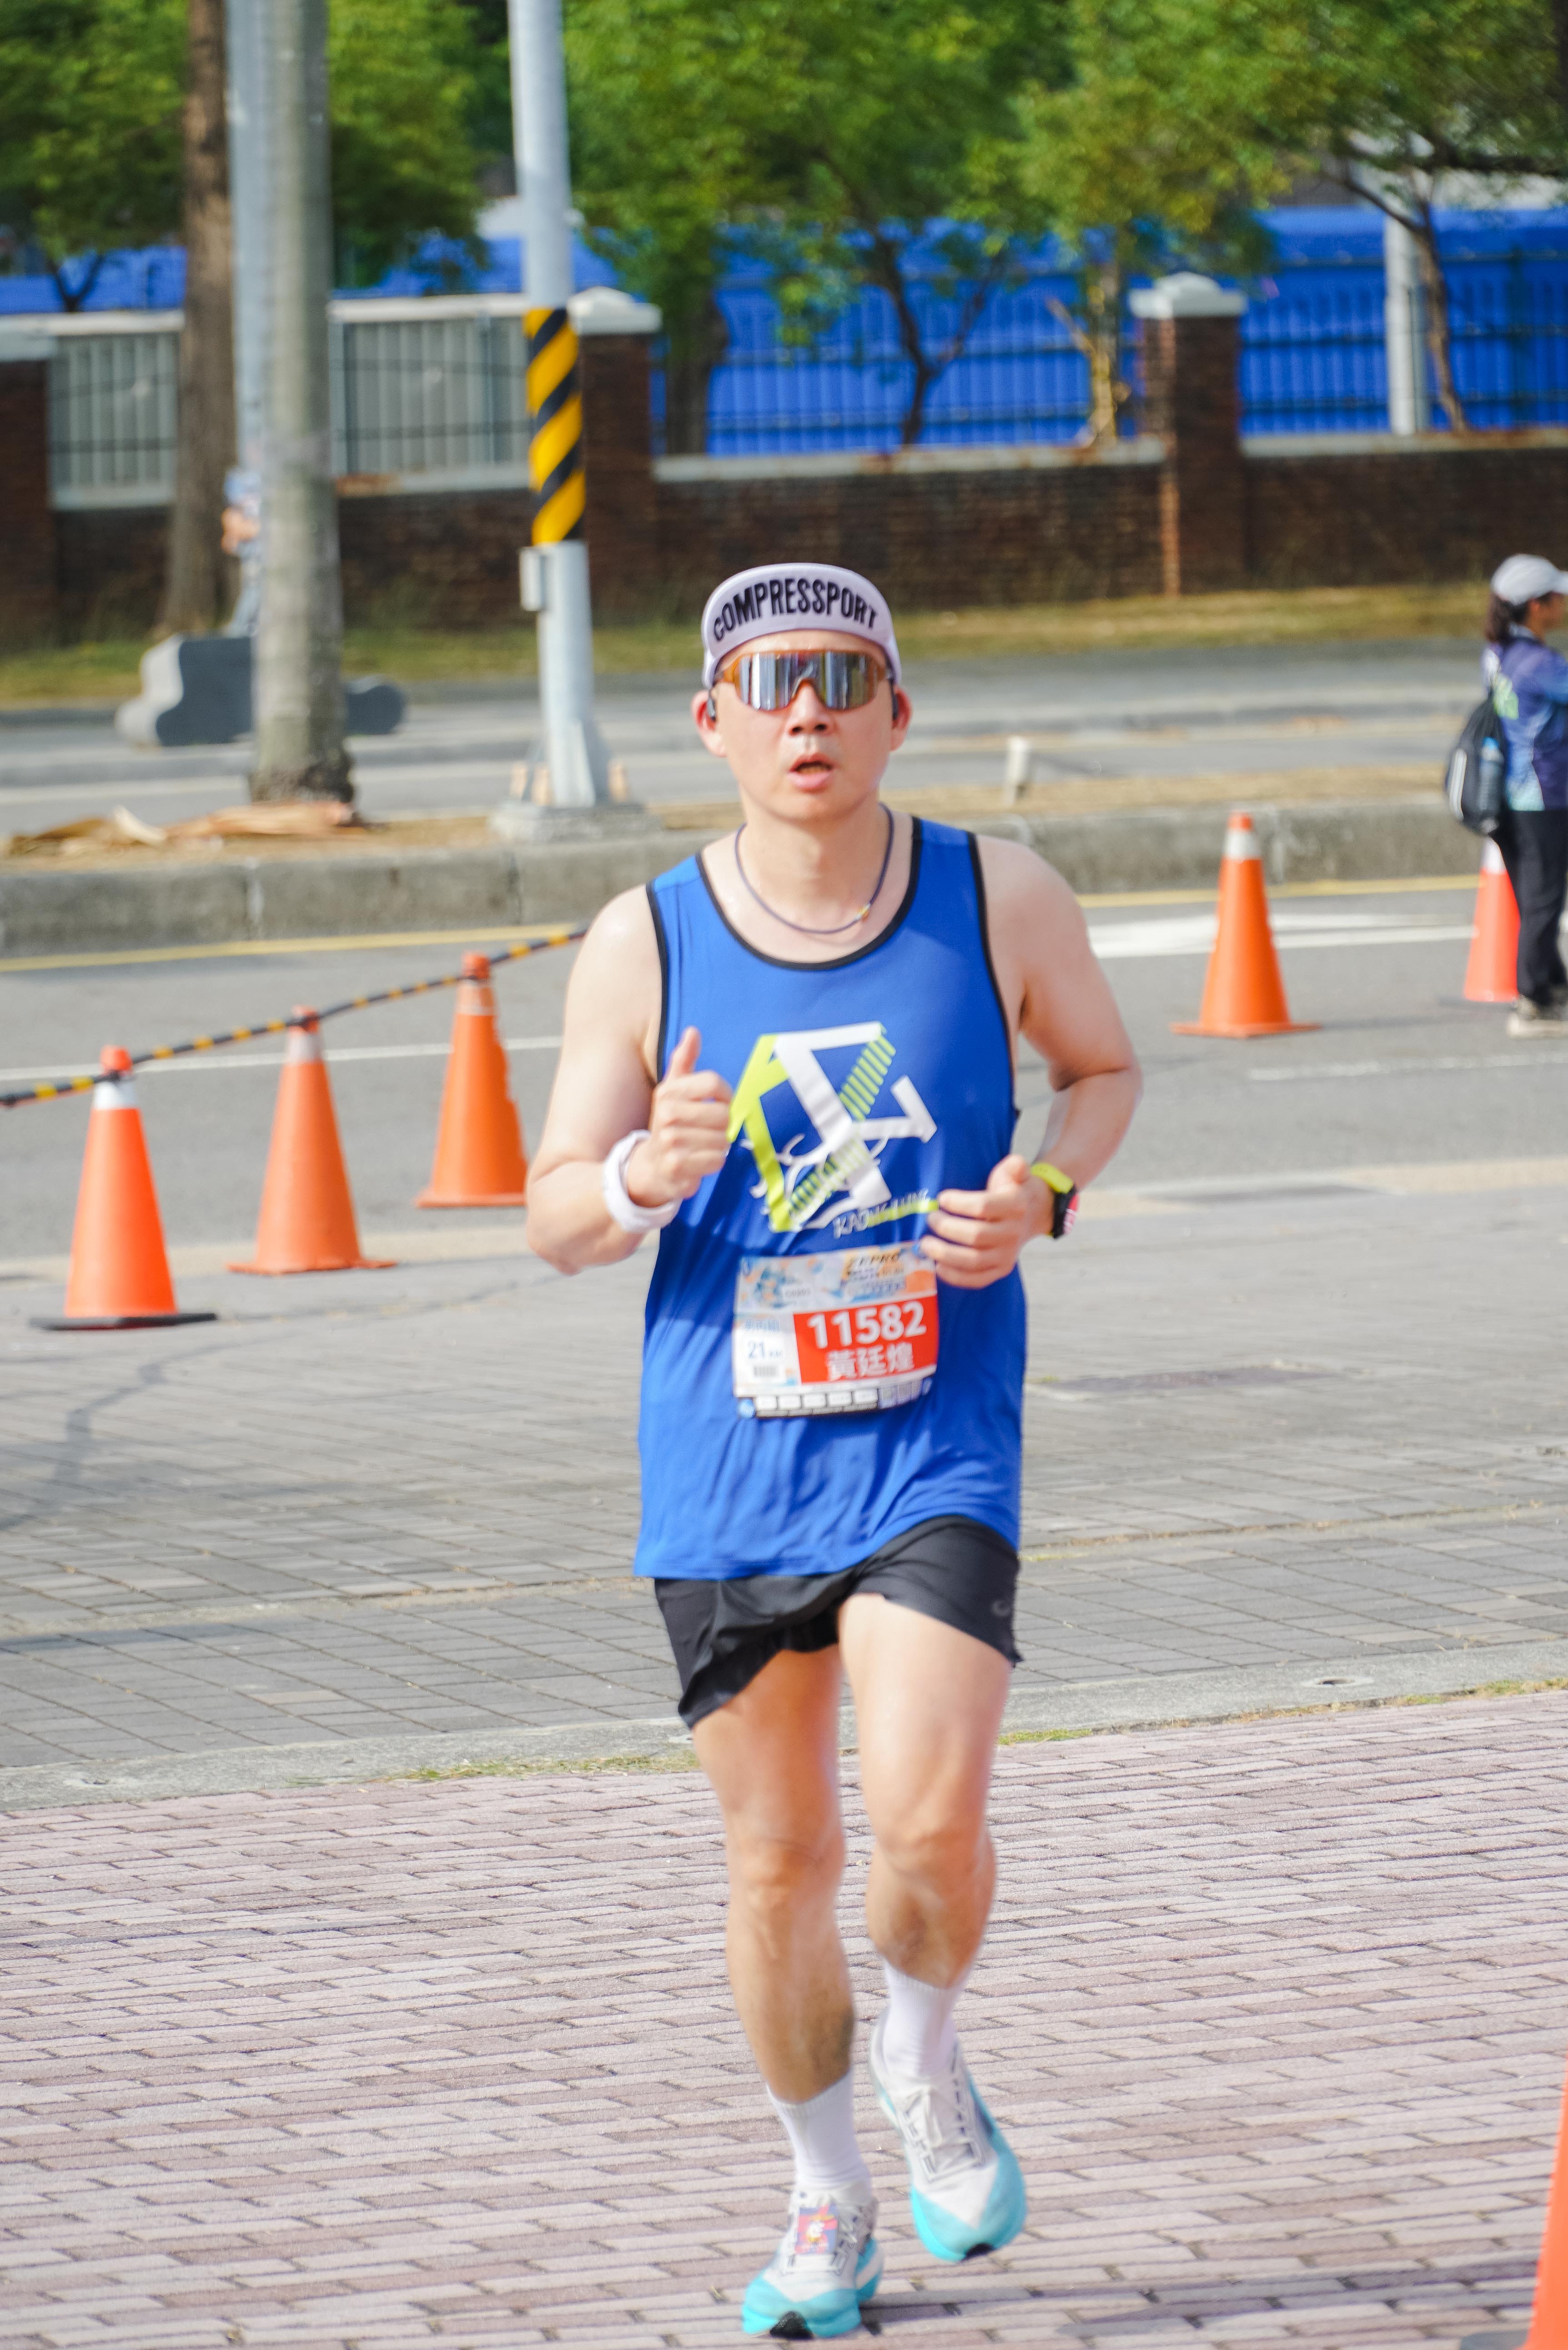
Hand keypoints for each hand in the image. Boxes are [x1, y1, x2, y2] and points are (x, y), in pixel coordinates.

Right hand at [627, 1027, 732, 1207]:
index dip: (725, 1094)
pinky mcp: (676, 1167)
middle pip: (722, 1114)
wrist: (651, 1166)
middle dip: (722, 1124)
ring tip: (702, 1145)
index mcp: (667, 1092)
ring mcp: (669, 1142)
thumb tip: (693, 1031)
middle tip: (708, 1129)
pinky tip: (699, 1160)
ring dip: (718, 1145)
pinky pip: (717, 1160)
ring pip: (722, 1139)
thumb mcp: (673, 1090)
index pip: (713, 1083)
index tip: (719, 1101)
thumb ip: (684, 1060)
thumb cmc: (670, 1123)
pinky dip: (714, 1162)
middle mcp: (665, 1115)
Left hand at [920, 1154, 1049, 1288]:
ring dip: (945, 1254)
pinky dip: (956, 1277)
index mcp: (1016, 1206)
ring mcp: (1007, 1255)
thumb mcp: (1014, 1173)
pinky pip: (978, 1279)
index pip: (983, 1207)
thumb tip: (1016, 1164)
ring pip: (974, 1260)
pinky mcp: (1001, 1270)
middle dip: (947, 1228)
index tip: (941, 1198)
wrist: (1031, 1214)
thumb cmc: (1011, 1191)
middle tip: (931, 1219)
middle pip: (976, 1235)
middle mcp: (1013, 1232)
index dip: (959, 1204)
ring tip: (926, 1244)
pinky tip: (938, 1266)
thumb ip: (1014, 1166)